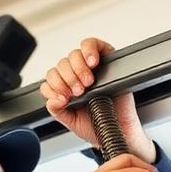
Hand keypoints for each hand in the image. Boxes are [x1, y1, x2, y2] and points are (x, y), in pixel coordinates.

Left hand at [40, 37, 156, 162]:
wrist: (119, 127)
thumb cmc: (97, 124)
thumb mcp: (72, 121)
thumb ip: (58, 111)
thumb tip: (52, 100)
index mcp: (65, 88)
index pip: (50, 78)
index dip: (53, 86)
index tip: (64, 98)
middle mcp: (75, 75)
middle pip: (61, 64)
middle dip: (67, 79)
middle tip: (79, 92)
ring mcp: (89, 66)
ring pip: (74, 55)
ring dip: (78, 68)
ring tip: (87, 83)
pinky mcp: (105, 58)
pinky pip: (92, 44)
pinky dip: (89, 50)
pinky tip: (92, 63)